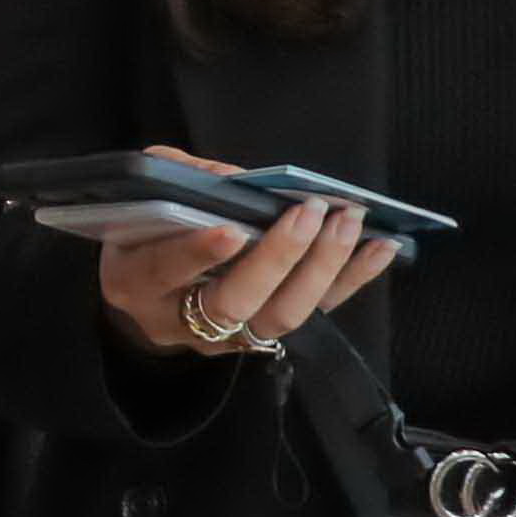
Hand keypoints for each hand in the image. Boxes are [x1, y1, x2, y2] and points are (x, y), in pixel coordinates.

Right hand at [87, 161, 401, 360]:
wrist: (149, 294)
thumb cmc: (145, 232)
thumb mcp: (140, 197)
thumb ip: (177, 179)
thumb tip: (237, 180)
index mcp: (134, 280)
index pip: (165, 271)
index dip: (196, 253)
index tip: (230, 229)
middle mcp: (179, 320)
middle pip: (234, 302)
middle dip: (277, 257)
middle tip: (310, 212)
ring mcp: (227, 337)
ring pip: (279, 318)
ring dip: (322, 269)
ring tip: (348, 222)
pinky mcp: (266, 336)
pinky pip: (316, 314)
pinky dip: (351, 280)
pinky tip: (380, 247)